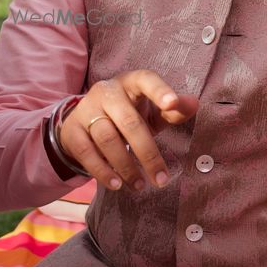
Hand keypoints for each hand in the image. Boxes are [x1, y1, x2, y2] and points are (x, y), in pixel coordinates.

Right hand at [59, 70, 198, 191]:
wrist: (85, 120)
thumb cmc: (129, 113)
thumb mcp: (152, 111)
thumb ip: (173, 109)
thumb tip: (195, 104)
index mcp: (131, 83)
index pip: (146, 80)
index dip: (160, 91)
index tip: (173, 104)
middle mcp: (107, 92)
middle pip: (129, 122)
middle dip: (148, 153)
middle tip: (162, 180)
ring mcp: (86, 110)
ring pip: (107, 139)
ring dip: (126, 166)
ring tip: (140, 186)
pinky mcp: (72, 130)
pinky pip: (86, 152)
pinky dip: (102, 171)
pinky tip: (117, 184)